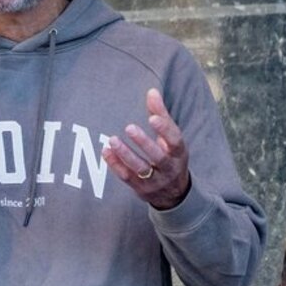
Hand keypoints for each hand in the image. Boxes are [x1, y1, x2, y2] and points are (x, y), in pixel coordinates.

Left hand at [103, 89, 191, 209]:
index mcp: (179, 153)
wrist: (173, 194)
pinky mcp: (140, 188)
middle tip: (129, 127)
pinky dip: (115, 165)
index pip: (174, 141)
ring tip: (112, 140)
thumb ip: (161, 115)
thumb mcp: (172, 138)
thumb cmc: (170, 156)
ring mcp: (155, 181)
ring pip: (140, 169)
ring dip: (125, 154)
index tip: (152, 118)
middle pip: (157, 156)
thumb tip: (151, 91)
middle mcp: (169, 168)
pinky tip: (106, 151)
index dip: (164, 129)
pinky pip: (126, 177)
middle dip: (144, 142)